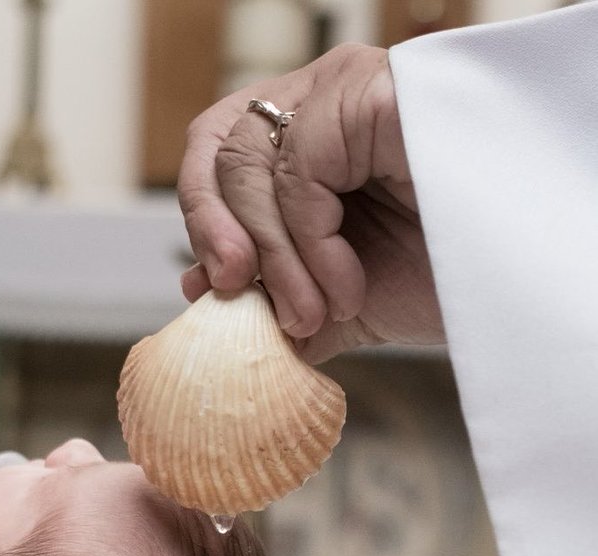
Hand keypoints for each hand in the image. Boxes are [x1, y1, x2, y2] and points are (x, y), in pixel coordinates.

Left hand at [177, 44, 443, 362]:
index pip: (217, 151)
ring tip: (314, 313)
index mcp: (306, 138)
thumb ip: (270, 296)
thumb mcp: (333, 298)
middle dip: (218, 235)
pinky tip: (346, 287)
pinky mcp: (372, 92)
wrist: (508, 287)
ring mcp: (347, 89)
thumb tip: (199, 293)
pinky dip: (309, 246)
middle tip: (239, 297)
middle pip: (220, 148)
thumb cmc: (436, 278)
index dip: (201, 219)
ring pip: (250, 162)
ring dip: (274, 259)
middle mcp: (322, 100)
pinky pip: (298, 171)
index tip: (207, 290)